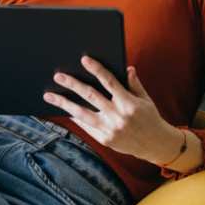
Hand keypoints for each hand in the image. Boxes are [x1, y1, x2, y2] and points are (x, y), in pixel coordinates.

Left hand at [43, 56, 176, 163]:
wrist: (155, 145)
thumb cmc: (149, 118)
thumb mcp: (145, 99)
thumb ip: (134, 84)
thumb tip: (127, 68)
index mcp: (129, 103)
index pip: (109, 82)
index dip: (96, 69)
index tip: (84, 60)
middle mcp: (118, 116)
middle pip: (90, 96)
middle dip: (72, 85)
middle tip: (58, 76)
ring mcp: (109, 129)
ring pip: (81, 113)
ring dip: (64, 103)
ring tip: (49, 96)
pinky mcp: (104, 139)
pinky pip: (85, 126)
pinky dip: (74, 117)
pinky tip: (63, 109)